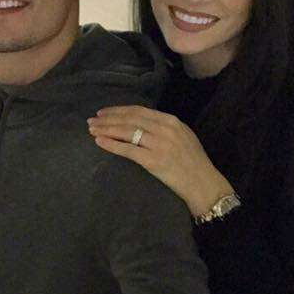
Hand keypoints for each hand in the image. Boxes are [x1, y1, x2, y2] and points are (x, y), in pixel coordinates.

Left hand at [87, 105, 233, 216]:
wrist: (202, 182)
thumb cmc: (192, 161)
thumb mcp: (181, 136)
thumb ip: (162, 127)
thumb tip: (138, 123)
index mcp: (170, 121)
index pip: (138, 111)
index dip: (118, 110)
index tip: (103, 113)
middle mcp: (164, 129)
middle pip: (129, 119)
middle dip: (107, 119)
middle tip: (91, 121)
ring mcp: (158, 144)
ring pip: (126, 132)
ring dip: (106, 130)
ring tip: (92, 130)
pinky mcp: (153, 160)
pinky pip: (127, 150)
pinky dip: (111, 144)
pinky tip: (99, 142)